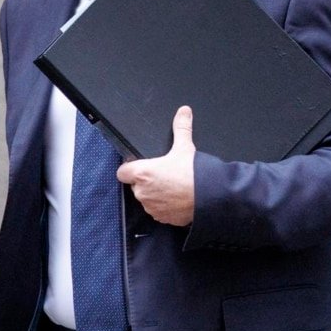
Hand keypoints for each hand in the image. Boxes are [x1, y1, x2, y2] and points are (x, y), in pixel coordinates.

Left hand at [117, 105, 195, 225]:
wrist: (209, 198)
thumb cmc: (193, 174)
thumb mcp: (185, 147)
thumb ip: (181, 127)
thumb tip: (183, 111)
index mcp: (142, 173)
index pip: (122, 172)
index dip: (129, 168)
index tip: (140, 165)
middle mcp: (142, 192)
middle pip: (135, 185)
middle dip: (145, 181)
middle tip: (162, 174)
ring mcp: (151, 207)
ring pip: (147, 198)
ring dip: (154, 193)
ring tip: (172, 186)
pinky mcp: (161, 218)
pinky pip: (157, 211)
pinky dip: (164, 205)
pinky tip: (177, 198)